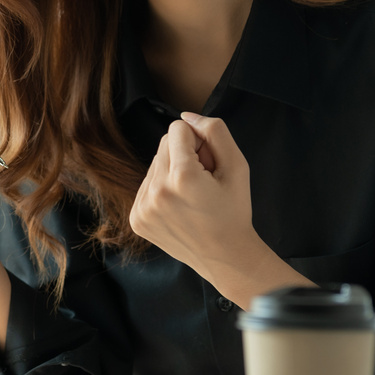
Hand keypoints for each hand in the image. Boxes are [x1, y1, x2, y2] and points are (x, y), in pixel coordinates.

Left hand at [129, 113, 307, 307]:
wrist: (226, 257)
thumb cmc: (234, 211)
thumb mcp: (237, 166)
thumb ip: (214, 131)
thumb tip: (186, 116)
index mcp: (182, 177)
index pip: (177, 128)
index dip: (199, 141)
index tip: (209, 164)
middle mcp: (157, 191)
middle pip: (164, 145)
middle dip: (185, 156)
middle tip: (204, 182)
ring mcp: (143, 207)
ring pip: (154, 164)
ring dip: (172, 172)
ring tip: (192, 197)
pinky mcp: (137, 219)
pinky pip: (146, 185)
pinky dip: (162, 190)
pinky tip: (180, 207)